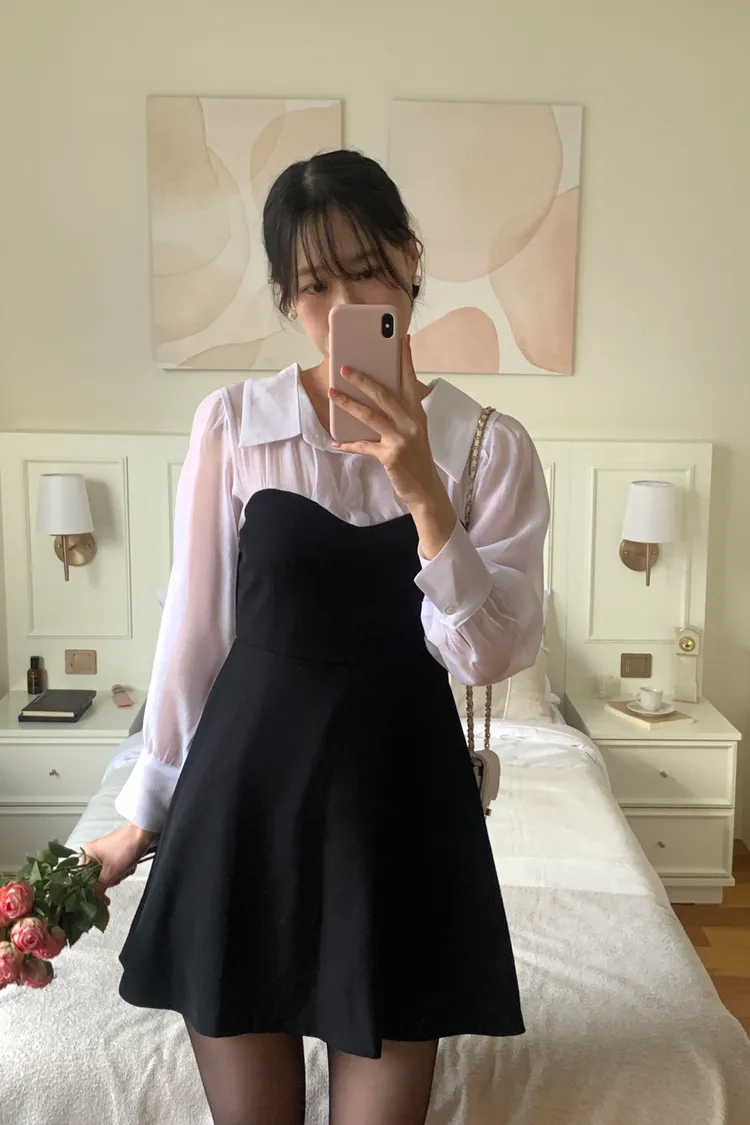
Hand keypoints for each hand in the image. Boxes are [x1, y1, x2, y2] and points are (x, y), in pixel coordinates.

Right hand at [81, 823, 154, 896]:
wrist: (145, 833)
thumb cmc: (125, 847)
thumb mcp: (110, 872)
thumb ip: (99, 888)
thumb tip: (93, 901)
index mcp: (87, 854)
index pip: (82, 878)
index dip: (92, 889)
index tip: (100, 898)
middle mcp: (94, 853)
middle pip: (97, 878)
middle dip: (111, 879)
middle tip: (117, 874)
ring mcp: (106, 854)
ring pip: (109, 875)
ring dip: (120, 874)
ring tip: (126, 867)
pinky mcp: (117, 855)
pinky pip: (118, 869)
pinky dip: (125, 870)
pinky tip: (131, 864)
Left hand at [329, 336, 438, 502]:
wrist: (426, 490)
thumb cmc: (416, 458)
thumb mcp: (414, 431)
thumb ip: (400, 413)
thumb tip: (375, 395)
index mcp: (417, 413)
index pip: (410, 380)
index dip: (406, 359)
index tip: (402, 338)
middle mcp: (411, 422)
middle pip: (384, 394)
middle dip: (363, 379)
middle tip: (345, 367)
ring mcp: (402, 439)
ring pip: (370, 416)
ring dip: (348, 404)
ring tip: (332, 393)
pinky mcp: (391, 455)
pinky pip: (364, 446)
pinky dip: (349, 444)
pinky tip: (336, 441)